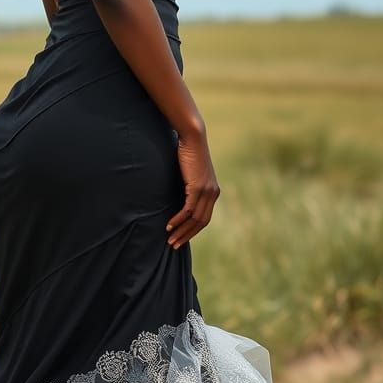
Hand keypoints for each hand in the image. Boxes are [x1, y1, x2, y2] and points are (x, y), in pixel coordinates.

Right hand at [166, 125, 219, 249]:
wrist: (193, 138)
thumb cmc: (188, 153)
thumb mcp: (191, 173)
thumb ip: (189, 186)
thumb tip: (180, 196)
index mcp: (213, 192)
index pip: (204, 218)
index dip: (192, 230)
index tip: (180, 238)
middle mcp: (213, 194)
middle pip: (201, 223)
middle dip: (187, 235)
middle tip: (173, 244)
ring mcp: (206, 191)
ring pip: (194, 219)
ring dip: (181, 231)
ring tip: (169, 239)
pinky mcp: (197, 188)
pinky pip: (188, 210)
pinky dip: (178, 219)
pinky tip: (169, 225)